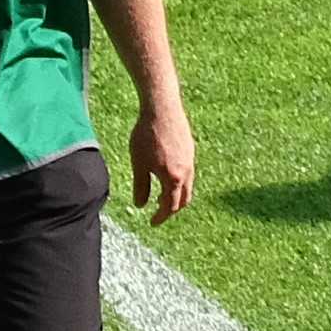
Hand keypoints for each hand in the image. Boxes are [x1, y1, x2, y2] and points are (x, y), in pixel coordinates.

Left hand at [124, 94, 194, 217]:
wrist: (162, 108)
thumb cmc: (147, 135)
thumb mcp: (139, 164)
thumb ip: (140, 187)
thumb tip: (140, 205)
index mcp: (173, 178)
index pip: (170, 207)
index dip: (160, 217)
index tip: (152, 222)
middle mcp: (186, 172)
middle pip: (183, 199)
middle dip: (171, 209)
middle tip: (158, 211)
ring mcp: (190, 160)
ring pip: (187, 186)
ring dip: (176, 195)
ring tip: (161, 195)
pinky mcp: (190, 150)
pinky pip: (188, 173)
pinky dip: (179, 182)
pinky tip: (166, 175)